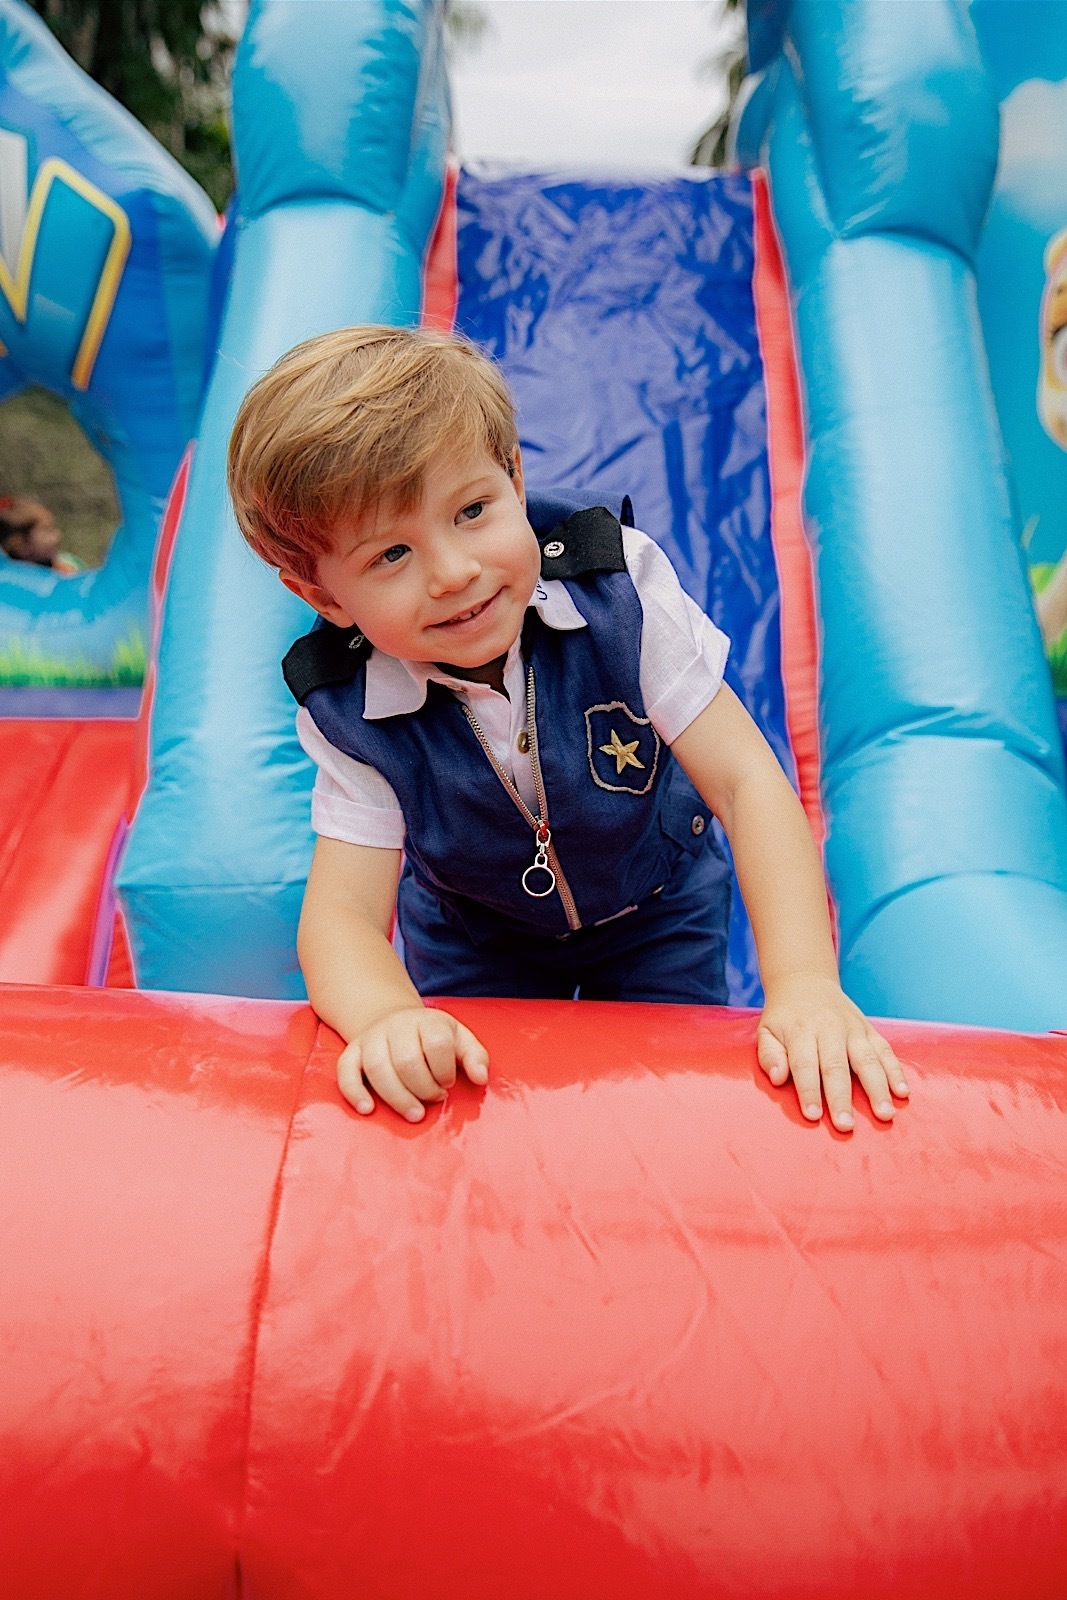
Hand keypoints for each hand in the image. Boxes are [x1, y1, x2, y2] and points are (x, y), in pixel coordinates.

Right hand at [337, 1005, 488, 1121]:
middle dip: (424, 1088)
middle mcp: (396, 1025)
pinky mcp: (352, 1052)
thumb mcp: (459, 1039)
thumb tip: (481, 1078)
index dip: (445, 1070)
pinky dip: (354, 1092)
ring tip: (414, 1113)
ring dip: (397, 1097)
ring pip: (377, 1068)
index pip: (437, 1044)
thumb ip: (475, 1056)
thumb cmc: (432, 1037)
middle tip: (434, 1098)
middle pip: (407, 1061)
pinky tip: (367, 1109)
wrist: (394, 1020)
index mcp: (427, 1020)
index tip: (448, 1083)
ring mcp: (372, 1038)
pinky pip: (345, 1071)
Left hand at [757, 974, 908, 1132]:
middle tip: (846, 1126)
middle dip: (841, 1098)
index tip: (813, 1116)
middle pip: (836, 1067)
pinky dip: (896, 1071)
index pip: (805, 1065)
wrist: (805, 981)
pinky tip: (902, 1092)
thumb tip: (778, 1078)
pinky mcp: (869, 1029)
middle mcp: (829, 1029)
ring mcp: (853, 1028)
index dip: (809, 1091)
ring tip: (884, 1114)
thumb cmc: (784, 1016)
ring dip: (877, 1088)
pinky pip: (885, 1051)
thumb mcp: (766, 1031)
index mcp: (801, 1031)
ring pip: (867, 1059)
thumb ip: (769, 1055)